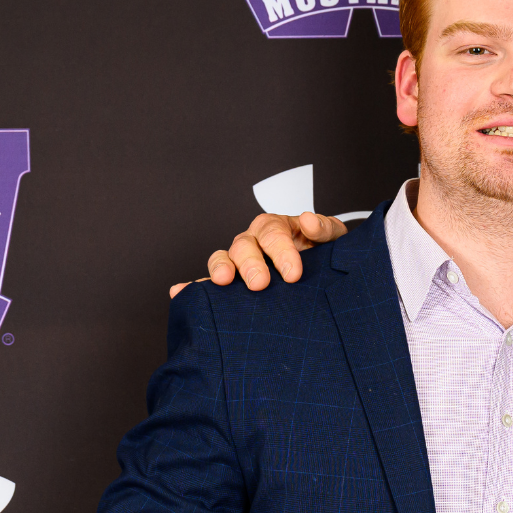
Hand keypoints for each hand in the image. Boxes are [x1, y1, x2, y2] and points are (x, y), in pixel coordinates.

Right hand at [170, 212, 347, 297]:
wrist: (322, 274)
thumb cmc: (324, 253)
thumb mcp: (333, 239)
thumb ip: (325, 229)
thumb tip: (308, 220)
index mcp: (276, 227)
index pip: (273, 233)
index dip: (281, 251)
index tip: (293, 272)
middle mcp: (253, 241)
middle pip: (244, 245)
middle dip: (251, 264)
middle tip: (260, 283)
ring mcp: (239, 262)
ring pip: (222, 259)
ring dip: (221, 269)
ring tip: (224, 282)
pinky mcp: (231, 282)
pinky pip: (208, 283)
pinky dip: (194, 287)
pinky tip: (179, 292)